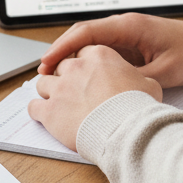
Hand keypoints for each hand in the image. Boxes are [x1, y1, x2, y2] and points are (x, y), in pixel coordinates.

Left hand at [28, 45, 162, 150]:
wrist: (125, 130)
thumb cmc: (138, 107)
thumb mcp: (149, 84)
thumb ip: (138, 78)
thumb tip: (141, 82)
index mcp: (99, 56)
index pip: (83, 53)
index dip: (84, 64)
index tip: (85, 73)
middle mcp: (76, 67)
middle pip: (61, 65)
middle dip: (64, 76)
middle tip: (71, 89)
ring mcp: (60, 88)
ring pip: (43, 82)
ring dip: (48, 90)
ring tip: (56, 101)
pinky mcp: (49, 110)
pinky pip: (34, 106)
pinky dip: (37, 110)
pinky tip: (42, 115)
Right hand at [38, 13, 182, 88]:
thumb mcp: (163, 71)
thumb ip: (134, 78)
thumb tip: (108, 90)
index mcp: (129, 26)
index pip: (87, 31)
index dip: (64, 46)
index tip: (47, 61)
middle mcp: (124, 26)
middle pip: (82, 34)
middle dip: (60, 52)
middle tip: (43, 73)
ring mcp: (126, 34)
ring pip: (89, 42)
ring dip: (71, 56)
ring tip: (55, 77)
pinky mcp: (130, 43)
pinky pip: (101, 49)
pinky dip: (86, 60)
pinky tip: (79, 76)